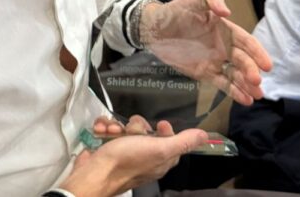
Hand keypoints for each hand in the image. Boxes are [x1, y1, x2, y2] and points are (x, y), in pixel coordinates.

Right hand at [58, 115, 206, 196]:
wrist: (94, 174)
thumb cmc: (128, 161)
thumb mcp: (160, 149)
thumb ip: (182, 142)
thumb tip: (205, 136)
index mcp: (159, 159)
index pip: (169, 141)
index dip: (165, 130)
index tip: (159, 124)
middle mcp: (143, 157)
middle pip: (145, 130)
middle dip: (135, 126)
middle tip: (130, 132)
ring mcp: (123, 153)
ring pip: (125, 128)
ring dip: (115, 125)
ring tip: (110, 131)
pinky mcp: (107, 149)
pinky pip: (109, 130)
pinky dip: (104, 127)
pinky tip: (100, 130)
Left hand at [141, 0, 271, 104]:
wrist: (154, 26)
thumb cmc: (176, 9)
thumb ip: (212, 0)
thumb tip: (227, 11)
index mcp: (226, 30)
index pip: (246, 42)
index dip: (257, 53)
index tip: (267, 65)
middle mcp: (224, 46)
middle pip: (243, 61)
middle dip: (251, 71)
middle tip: (256, 81)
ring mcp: (215, 61)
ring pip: (235, 75)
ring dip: (247, 85)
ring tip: (256, 96)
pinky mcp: (204, 73)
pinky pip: (222, 83)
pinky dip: (234, 92)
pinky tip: (245, 100)